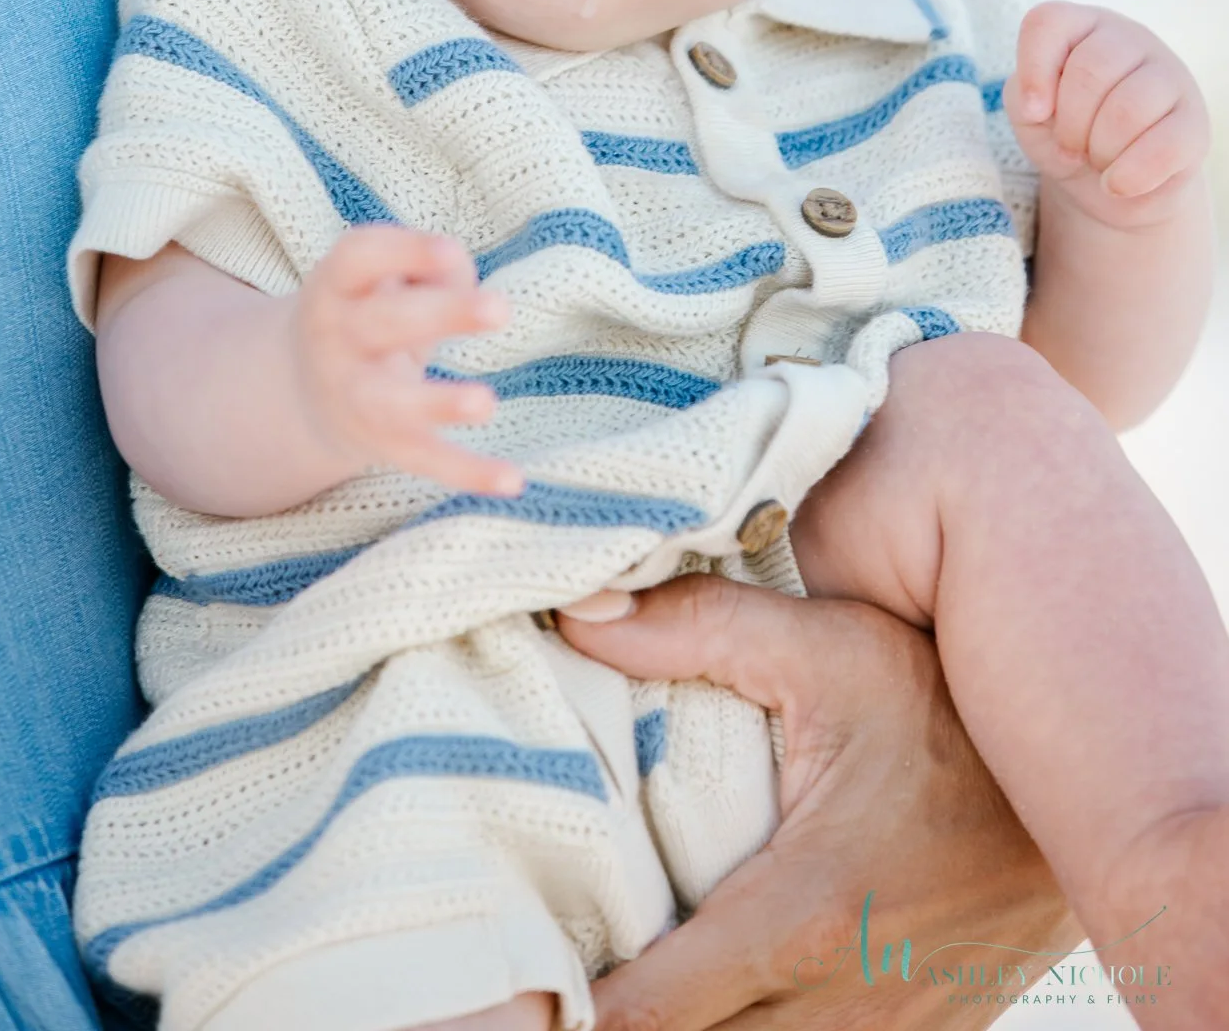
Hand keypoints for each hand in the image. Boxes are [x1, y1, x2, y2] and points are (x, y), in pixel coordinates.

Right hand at [289, 224, 519, 494]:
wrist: (303, 391)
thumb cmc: (371, 312)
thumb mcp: (385, 278)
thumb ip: (433, 268)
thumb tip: (466, 284)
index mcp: (335, 286)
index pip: (358, 258)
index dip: (403, 251)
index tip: (451, 250)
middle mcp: (336, 340)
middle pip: (383, 323)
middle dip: (441, 315)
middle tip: (500, 308)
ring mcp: (355, 397)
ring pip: (392, 404)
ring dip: (439, 404)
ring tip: (486, 403)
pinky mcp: (383, 444)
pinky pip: (425, 459)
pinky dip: (468, 472)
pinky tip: (512, 480)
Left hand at [559, 577, 1077, 1028]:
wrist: (1082, 783)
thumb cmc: (946, 709)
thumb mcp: (831, 650)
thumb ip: (701, 628)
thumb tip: (579, 610)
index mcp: (799, 918)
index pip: (646, 1016)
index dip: (571, 1008)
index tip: (516, 974)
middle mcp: (837, 1003)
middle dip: (612, 1025)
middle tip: (549, 970)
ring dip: (686, 1029)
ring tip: (622, 975)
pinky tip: (717, 983)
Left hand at [1004, 2, 1208, 226]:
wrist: (1108, 183)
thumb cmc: (1065, 133)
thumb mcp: (1031, 113)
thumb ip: (1024, 95)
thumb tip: (1043, 107)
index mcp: (1083, 27)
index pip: (1049, 21)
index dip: (1033, 70)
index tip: (1033, 112)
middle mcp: (1129, 40)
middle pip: (1089, 70)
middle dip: (1069, 124)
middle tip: (1069, 148)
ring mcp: (1169, 76)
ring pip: (1127, 109)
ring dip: (1099, 150)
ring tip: (1097, 159)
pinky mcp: (1194, 122)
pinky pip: (1165, 147)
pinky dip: (1129, 175)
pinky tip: (1117, 182)